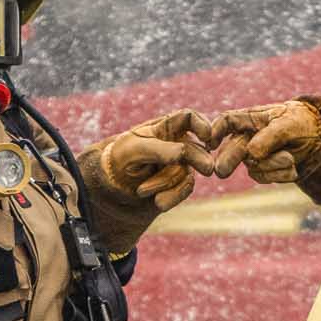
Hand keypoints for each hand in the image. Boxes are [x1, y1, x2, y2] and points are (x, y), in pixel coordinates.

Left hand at [95, 110, 216, 210]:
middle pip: (196, 149)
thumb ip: (161, 150)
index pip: (189, 118)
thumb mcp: (136, 150)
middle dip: (199, 160)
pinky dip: (172, 196)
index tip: (208, 136)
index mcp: (166, 127)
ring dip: (165, 183)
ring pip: (186, 173)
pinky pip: (184, 189)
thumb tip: (186, 154)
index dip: (201, 124)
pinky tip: (158, 202)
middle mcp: (177, 144)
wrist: (112, 186)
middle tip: (208, 170)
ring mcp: (180, 165)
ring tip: (141, 191)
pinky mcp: (179, 184)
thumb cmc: (121, 158)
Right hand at [211, 95, 320, 184]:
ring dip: (272, 167)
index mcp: (250, 119)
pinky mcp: (264, 170)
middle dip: (227, 160)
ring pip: (253, 167)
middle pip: (231, 149)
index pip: (227, 121)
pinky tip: (293, 169)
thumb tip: (252, 152)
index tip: (209, 141)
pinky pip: (265, 177)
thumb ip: (270, 136)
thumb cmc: (300, 122)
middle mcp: (247, 137)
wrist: (317, 137)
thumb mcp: (289, 124)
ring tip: (290, 159)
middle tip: (221, 171)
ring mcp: (253, 156)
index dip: (216, 130)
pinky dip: (280, 175)